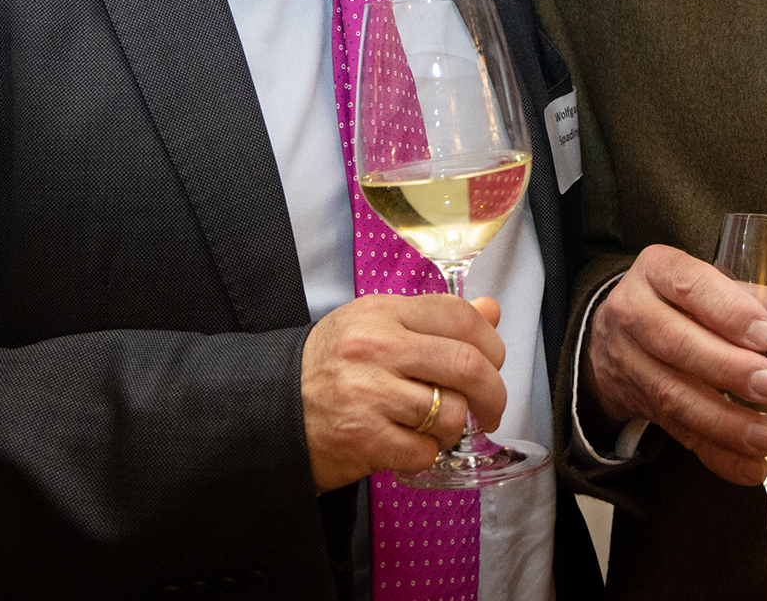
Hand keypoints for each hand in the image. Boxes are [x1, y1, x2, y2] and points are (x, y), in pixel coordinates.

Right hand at [302, 293, 506, 492]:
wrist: (273, 409)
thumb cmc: (330, 366)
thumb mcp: (375, 326)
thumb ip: (433, 319)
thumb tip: (491, 311)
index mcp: (381, 313)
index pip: (459, 316)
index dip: (491, 342)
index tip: (493, 362)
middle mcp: (376, 348)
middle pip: (468, 365)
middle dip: (493, 393)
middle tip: (491, 408)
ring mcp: (370, 395)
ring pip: (451, 413)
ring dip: (454, 428)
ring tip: (436, 428)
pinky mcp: (365, 440)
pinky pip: (425, 452)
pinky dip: (427, 455)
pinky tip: (409, 446)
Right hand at [585, 244, 766, 485]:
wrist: (616, 334)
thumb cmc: (683, 304)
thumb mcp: (717, 289)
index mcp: (658, 271)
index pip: (688, 284)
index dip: (727, 310)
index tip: (765, 334)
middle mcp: (634, 313)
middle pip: (674, 342)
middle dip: (726, 368)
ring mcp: (629, 363)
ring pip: (671, 395)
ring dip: (723, 421)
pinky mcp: (640, 406)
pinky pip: (677, 434)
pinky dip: (717, 455)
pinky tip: (750, 468)